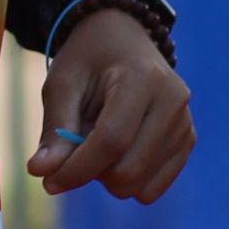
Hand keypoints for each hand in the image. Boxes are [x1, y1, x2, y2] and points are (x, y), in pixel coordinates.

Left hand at [30, 6, 192, 202]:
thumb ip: (54, 129)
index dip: (77, 168)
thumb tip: (41, 171)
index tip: (49, 181)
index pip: (112, 140)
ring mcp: (184, 123)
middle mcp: (173, 101)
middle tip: (71, 154)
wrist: (123, 40)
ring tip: (97, 144)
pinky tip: (117, 154)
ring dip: (107, 179)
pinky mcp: (187, 141)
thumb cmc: (88, 61)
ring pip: (140, 184)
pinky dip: (127, 183)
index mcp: (142, 78)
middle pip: (128, 168)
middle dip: (90, 174)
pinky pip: (154, 188)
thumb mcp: (62, 84)